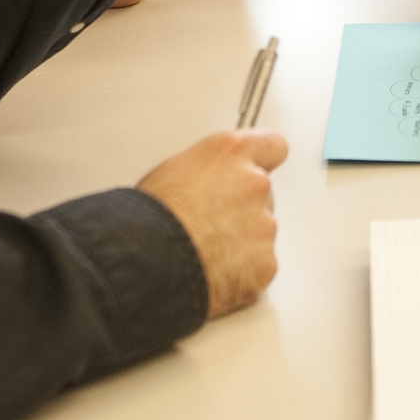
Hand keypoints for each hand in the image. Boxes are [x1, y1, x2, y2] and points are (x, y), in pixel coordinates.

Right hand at [136, 129, 288, 319]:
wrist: (146, 261)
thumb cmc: (149, 218)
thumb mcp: (174, 170)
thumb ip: (209, 170)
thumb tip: (212, 181)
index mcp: (231, 152)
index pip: (273, 146)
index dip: (262, 161)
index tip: (258, 169)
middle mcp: (255, 183)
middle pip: (264, 194)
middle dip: (244, 207)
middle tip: (211, 222)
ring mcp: (264, 224)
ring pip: (262, 232)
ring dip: (243, 241)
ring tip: (204, 250)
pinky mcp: (265, 262)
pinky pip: (260, 266)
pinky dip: (244, 273)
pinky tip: (214, 271)